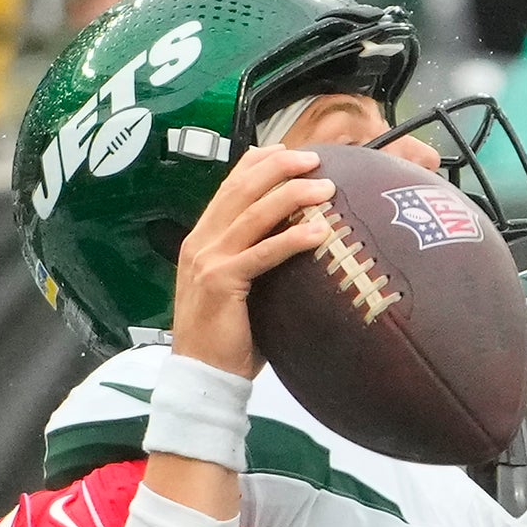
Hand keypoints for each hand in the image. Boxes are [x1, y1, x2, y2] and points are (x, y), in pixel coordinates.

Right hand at [170, 145, 335, 377]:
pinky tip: (320, 233)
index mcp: (201, 240)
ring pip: (253, 214)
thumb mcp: (240, 290)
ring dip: (292, 196)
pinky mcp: (221, 282)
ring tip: (325, 188)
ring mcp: (208, 260)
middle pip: (241, 190)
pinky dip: (292, 239)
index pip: (228, 188)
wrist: (202, 375)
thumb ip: (256, 262)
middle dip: (279, 168)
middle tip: (314, 159)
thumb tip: (296, 246)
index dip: (258, 164)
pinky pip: (263, 254)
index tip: (287, 151)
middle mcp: (201, 243)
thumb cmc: (228, 339)